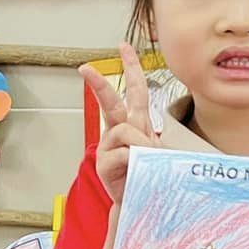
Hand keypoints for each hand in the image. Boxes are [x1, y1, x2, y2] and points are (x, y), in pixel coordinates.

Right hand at [78, 45, 160, 201]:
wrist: (142, 201)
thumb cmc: (152, 174)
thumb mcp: (164, 153)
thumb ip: (161, 142)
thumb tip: (153, 143)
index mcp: (136, 123)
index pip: (134, 90)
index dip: (131, 68)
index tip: (123, 47)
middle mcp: (120, 130)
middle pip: (110, 102)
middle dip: (99, 83)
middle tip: (84, 68)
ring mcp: (109, 146)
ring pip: (123, 130)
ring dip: (141, 142)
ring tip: (146, 157)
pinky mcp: (104, 162)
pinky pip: (122, 152)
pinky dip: (134, 157)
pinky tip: (136, 166)